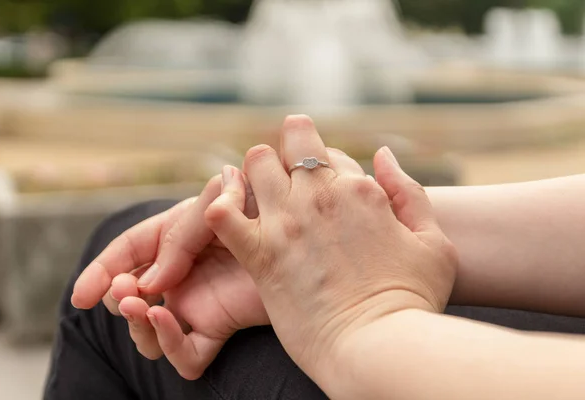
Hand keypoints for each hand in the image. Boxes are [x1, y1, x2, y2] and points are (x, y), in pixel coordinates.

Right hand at [71, 176, 267, 377]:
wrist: (303, 235)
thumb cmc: (258, 210)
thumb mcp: (214, 208)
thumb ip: (181, 237)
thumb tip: (152, 282)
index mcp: (170, 240)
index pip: (124, 256)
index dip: (99, 274)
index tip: (81, 296)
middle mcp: (177, 275)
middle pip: (129, 298)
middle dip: (118, 297)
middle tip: (125, 292)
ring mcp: (194, 303)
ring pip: (149, 331)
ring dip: (136, 322)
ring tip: (143, 305)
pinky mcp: (216, 328)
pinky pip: (186, 354)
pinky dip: (169, 344)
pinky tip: (167, 319)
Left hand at [205, 115, 457, 394]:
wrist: (380, 347)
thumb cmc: (413, 300)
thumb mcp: (434, 241)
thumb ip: (409, 191)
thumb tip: (382, 154)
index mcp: (361, 190)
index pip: (332, 154)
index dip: (330, 170)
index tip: (329, 196)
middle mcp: (321, 196)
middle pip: (293, 144)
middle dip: (290, 153)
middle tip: (290, 181)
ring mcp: (286, 222)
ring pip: (256, 164)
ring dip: (257, 172)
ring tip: (260, 195)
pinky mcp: (260, 254)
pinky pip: (222, 212)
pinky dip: (220, 205)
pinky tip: (228, 213)